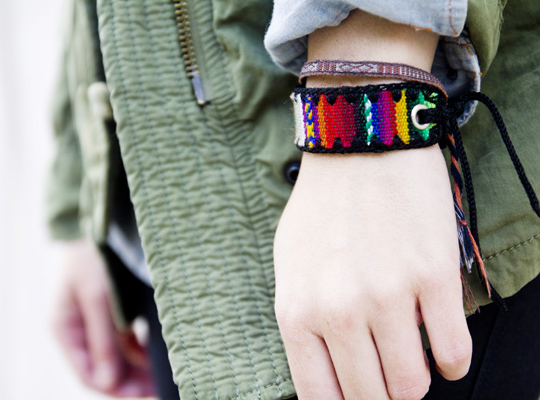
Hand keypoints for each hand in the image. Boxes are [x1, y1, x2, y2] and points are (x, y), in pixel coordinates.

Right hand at [52, 239, 156, 397]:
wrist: (102, 226)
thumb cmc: (93, 259)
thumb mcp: (98, 298)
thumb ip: (102, 340)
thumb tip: (106, 383)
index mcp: (66, 330)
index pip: (87, 374)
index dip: (113, 389)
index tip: (141, 395)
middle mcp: (81, 332)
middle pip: (105, 369)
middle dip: (130, 383)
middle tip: (159, 391)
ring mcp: (98, 324)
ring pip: (119, 358)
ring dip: (139, 370)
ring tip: (165, 379)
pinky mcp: (114, 315)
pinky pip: (128, 342)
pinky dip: (142, 351)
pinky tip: (160, 357)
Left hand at [274, 148, 471, 398]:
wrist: (360, 144)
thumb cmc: (322, 206)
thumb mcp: (290, 265)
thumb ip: (303, 321)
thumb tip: (326, 369)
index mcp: (297, 311)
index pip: (320, 397)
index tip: (359, 397)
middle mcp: (339, 311)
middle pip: (370, 397)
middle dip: (381, 395)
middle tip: (388, 375)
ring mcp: (388, 296)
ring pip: (412, 385)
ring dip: (416, 379)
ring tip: (412, 356)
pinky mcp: (433, 277)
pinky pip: (453, 353)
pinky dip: (451, 360)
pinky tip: (442, 346)